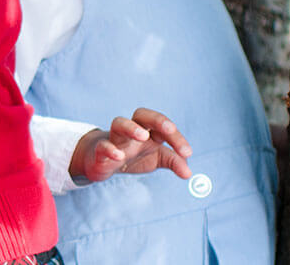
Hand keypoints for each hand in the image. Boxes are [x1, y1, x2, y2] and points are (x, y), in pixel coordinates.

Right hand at [71, 108, 191, 183]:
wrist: (102, 162)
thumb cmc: (133, 156)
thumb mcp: (158, 159)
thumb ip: (174, 162)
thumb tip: (188, 173)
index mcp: (148, 131)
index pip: (163, 127)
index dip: (177, 137)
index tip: (187, 153)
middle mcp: (132, 131)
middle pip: (142, 114)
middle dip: (157, 120)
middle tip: (169, 129)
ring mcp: (115, 139)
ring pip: (119, 123)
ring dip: (131, 127)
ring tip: (142, 136)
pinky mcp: (100, 151)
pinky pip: (103, 145)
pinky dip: (110, 149)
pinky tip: (119, 156)